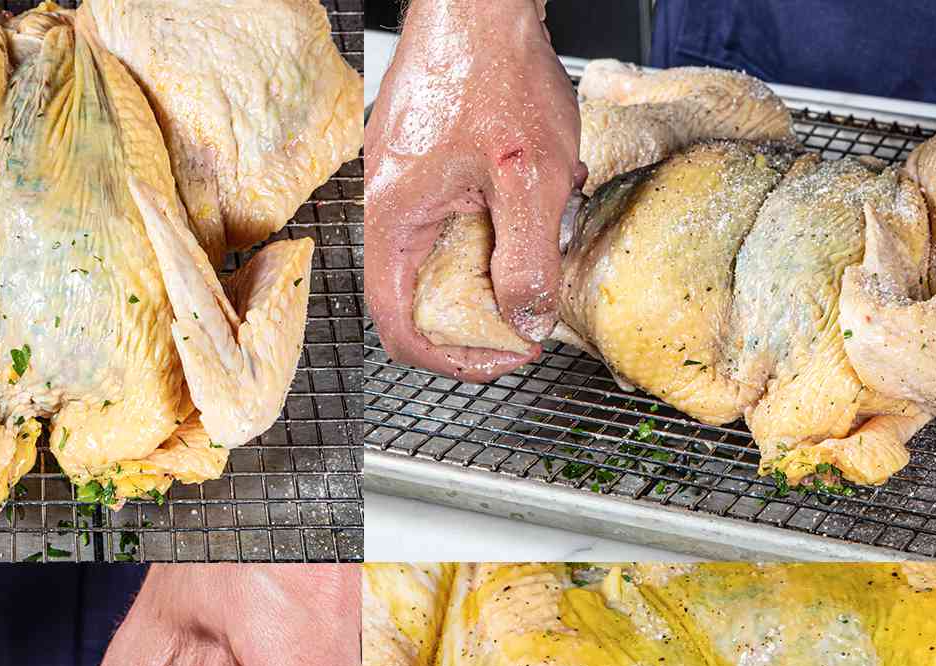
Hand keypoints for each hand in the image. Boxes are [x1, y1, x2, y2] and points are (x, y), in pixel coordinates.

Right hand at [365, 0, 580, 380]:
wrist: (479, 0)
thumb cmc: (494, 70)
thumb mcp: (530, 179)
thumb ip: (528, 260)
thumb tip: (526, 321)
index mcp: (395, 222)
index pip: (400, 328)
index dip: (453, 360)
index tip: (506, 354)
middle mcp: (388, 209)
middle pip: (425, 298)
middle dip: (488, 306)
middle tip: (538, 299)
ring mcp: (405, 186)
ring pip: (447, 258)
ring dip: (502, 258)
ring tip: (547, 228)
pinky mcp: (425, 165)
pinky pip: (456, 219)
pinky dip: (499, 222)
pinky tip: (537, 192)